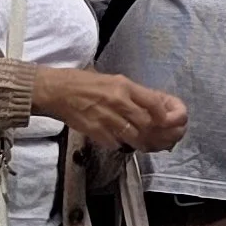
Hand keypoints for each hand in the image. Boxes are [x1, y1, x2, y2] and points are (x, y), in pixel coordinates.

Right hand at [29, 66, 189, 151]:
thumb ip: (133, 94)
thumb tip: (155, 107)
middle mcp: (118, 101)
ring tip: (148, 145)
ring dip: (143, 143)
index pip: (154, 103)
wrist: (56, 90)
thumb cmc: (84, 83)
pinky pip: (115, 143)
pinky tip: (124, 144)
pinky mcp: (94, 131)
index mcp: (124, 86)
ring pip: (133, 137)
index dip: (165, 116)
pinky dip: (122, 145)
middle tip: (164, 140)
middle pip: (146, 123)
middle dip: (158, 134)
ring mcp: (106, 118)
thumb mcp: (113, 81)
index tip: (169, 122)